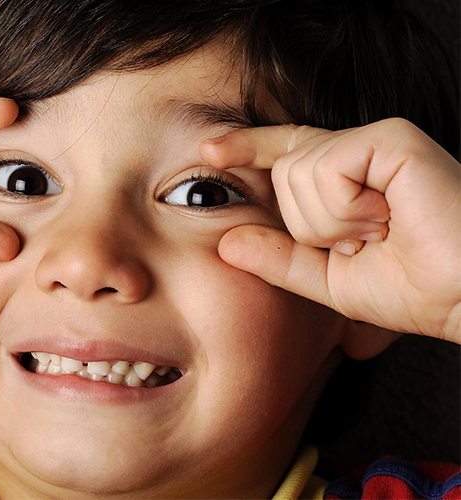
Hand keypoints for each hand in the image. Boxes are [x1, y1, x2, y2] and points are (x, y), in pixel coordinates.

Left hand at [200, 118, 459, 342]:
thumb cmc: (414, 288)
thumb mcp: (328, 279)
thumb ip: (278, 259)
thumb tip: (224, 242)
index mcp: (346, 178)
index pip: (285, 152)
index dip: (246, 147)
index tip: (208, 152)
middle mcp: (360, 151)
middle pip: (282, 171)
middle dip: (311, 225)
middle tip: (365, 242)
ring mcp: (376, 140)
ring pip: (298, 172)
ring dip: (331, 223)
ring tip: (380, 232)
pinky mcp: (391, 138)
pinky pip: (325, 169)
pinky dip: (344, 209)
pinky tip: (385, 219)